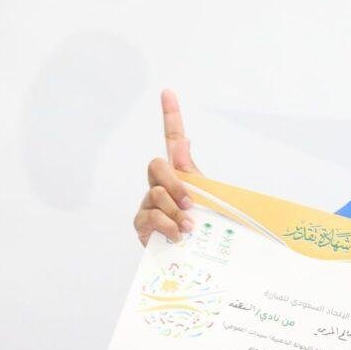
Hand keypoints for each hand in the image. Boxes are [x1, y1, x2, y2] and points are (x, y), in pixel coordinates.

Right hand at [132, 89, 203, 246]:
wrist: (199, 256)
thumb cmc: (207, 226)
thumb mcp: (209, 199)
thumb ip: (194, 173)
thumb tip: (183, 141)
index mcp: (181, 175)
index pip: (172, 140)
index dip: (170, 116)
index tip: (168, 92)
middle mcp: (160, 185)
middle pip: (157, 166)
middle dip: (175, 184)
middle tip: (190, 204)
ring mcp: (148, 204)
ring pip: (155, 194)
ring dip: (175, 211)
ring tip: (189, 228)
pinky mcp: (141, 224)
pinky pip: (149, 216)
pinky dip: (167, 225)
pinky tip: (178, 236)